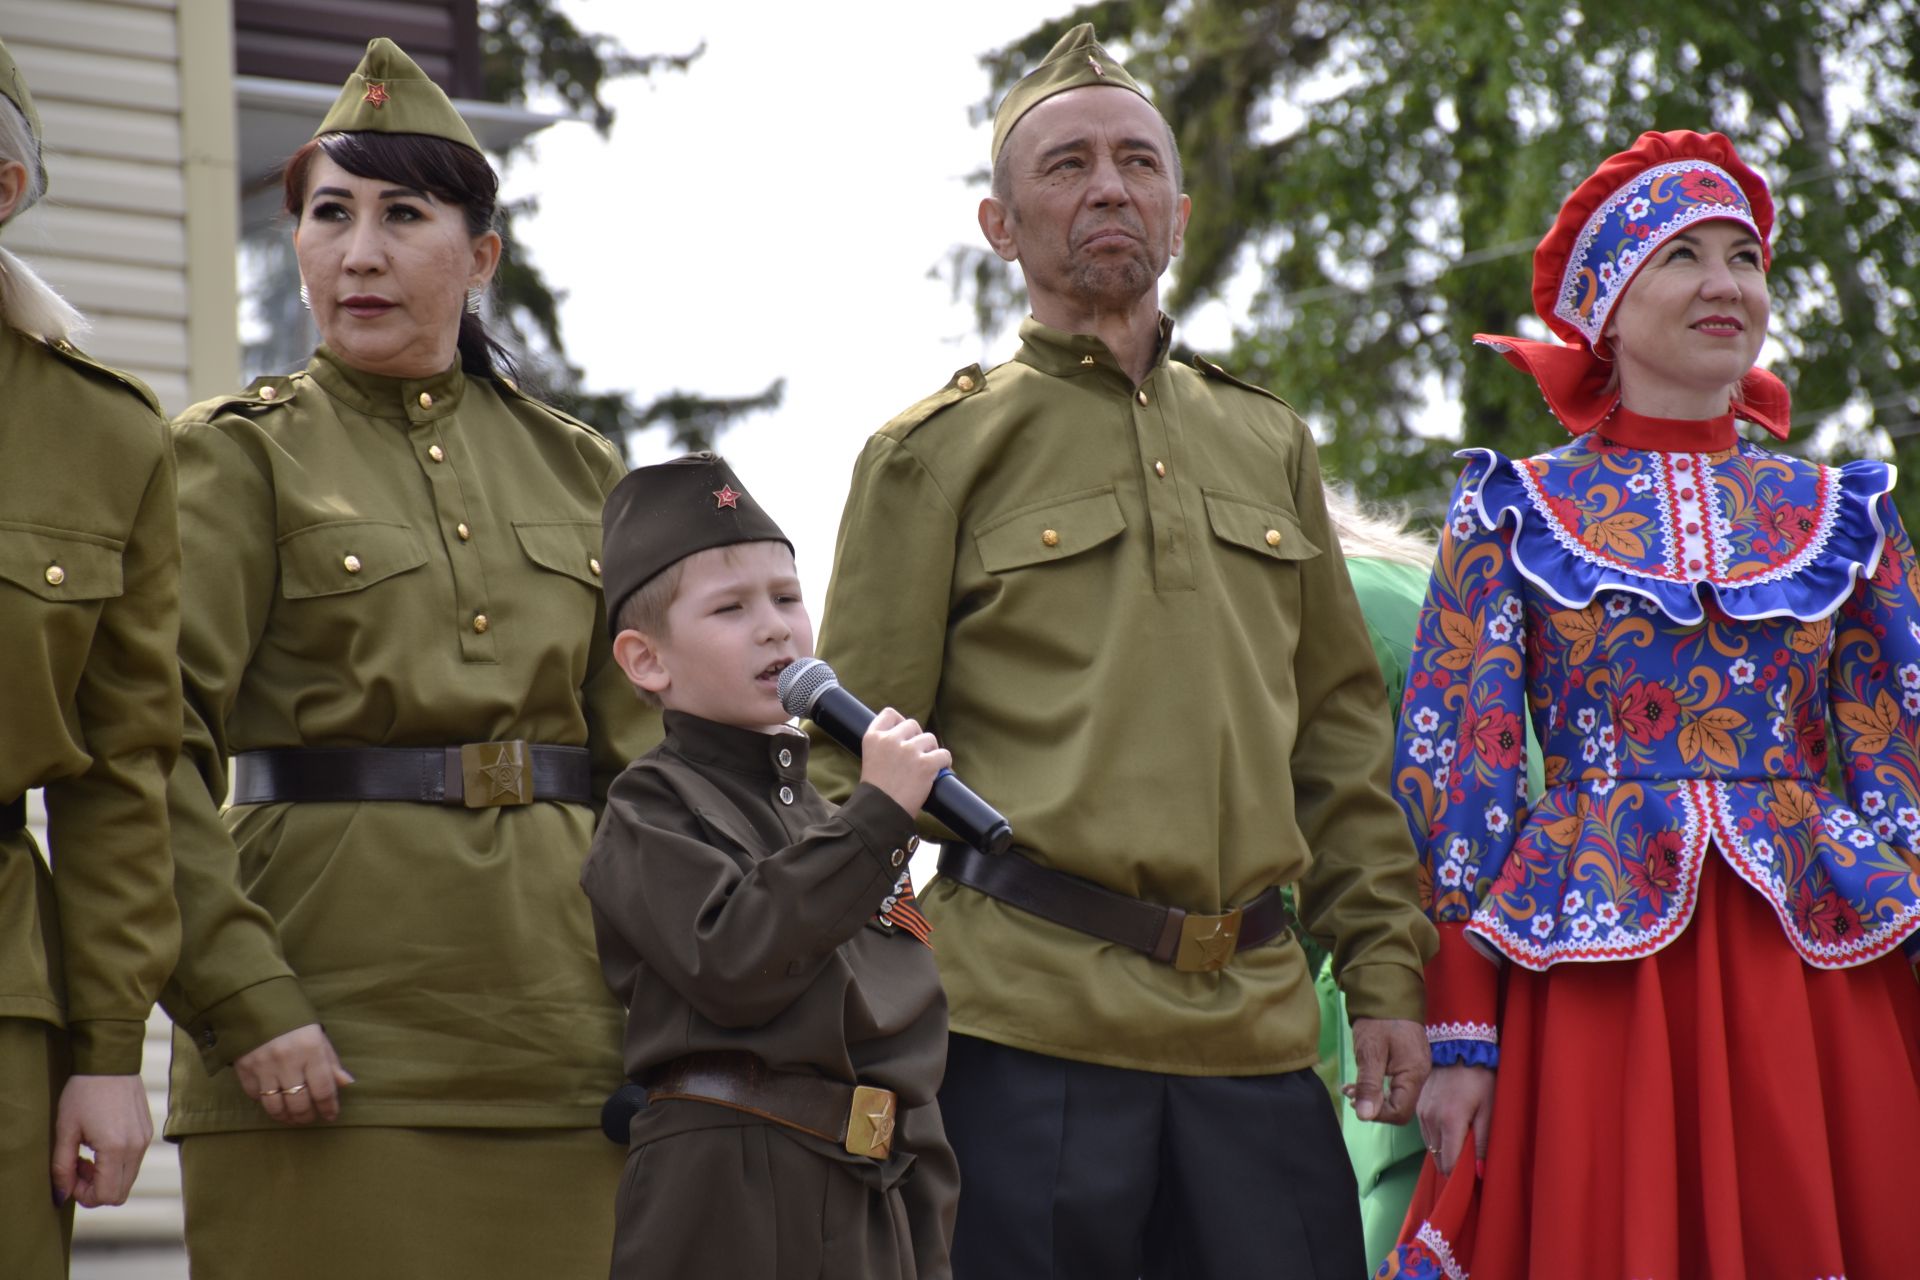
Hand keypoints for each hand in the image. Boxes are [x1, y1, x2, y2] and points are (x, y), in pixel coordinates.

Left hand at [52, 1074, 151, 1207]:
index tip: (71, 1175)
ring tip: (89, 1154)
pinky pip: (134, 1162)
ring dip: (106, 1177)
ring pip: (128, 1179)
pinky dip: (116, 1164)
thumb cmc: (84, 1093)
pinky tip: (101, 1144)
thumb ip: (62, 1167)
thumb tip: (62, 1195)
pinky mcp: (147, 1132)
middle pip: (120, 1193)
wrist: (110, 1063)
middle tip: (79, 1168)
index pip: (106, 1196)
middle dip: (96, 1189)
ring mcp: (145, 1140)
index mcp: (116, 1148)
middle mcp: (137, 1147)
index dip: (84, 1195)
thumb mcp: (65, 1131)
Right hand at [233, 1024, 353, 1124]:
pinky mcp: (244, 1069)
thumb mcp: (318, 1036)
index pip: (323, 1089)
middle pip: (299, 1103)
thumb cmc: (294, 1020)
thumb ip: (331, 1062)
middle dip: (307, 1116)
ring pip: (275, 1106)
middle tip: (310, 1118)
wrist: (256, 1003)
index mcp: (311, 1050)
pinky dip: (266, 1101)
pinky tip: (274, 1101)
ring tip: (293, 1117)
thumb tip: (346, 1084)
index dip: (328, 1107)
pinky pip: (255, 1096)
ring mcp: (264, 1066)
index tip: (331, 1115)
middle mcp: (287, 1061)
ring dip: (286, 1116)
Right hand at [859, 707, 951, 816]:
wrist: (880, 813)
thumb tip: (909, 737)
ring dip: (931, 751)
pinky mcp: (926, 764)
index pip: (889, 714)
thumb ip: (885, 745)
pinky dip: (944, 763)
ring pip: (930, 738)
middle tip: (916, 756)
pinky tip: (938, 772)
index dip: (900, 723)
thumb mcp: (871, 760)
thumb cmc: (876, 792)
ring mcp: (909, 751)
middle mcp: (891, 740)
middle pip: (913, 724)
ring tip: (925, 767)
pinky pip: (944, 754)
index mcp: (873, 737)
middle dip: (917, 739)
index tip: (904, 736)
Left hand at [1345, 1017, 1429, 1124]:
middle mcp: (1419, 1074)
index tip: (1357, 1102)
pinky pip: (1395, 1083)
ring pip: (1396, 1095)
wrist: (1388, 993)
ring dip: (1372, 1095)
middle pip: (1400, 1106)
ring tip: (1350, 1088)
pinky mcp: (1409, 1062)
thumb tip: (1365, 1116)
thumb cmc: (1378, 1020)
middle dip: (1374, 1105)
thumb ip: (1369, 1085)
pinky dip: (1377, 1085)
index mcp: (1414, 1074)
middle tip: (1351, 1094)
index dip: (1378, 1114)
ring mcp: (1416, 1068)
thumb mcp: (1369, 1053)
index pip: (1400, 1112)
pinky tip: (1359, 1081)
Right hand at [1416, 1064, 1494, 1175]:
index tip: (1474, 1175)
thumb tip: (1479, 1172)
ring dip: (1445, 1151)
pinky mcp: (1418, 1107)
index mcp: (1449, 1121)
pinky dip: (1438, 1138)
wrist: (1458, 1049)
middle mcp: (1430, 1120)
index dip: (1461, 1175)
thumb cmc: (1480, 1078)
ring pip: (1431, 1147)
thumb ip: (1484, 1142)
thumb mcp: (1489, 1109)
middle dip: (1454, 1164)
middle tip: (1472, 1158)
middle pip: (1438, 1158)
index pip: (1448, 1164)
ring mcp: (1421, 1113)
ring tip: (1463, 1142)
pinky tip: (1452, 1130)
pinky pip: (1427, 1133)